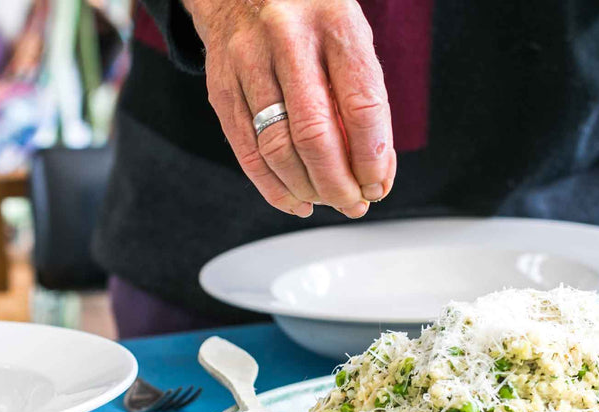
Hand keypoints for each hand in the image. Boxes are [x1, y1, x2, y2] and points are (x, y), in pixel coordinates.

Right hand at [183, 0, 395, 217]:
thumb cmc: (311, 20)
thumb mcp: (350, 40)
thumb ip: (365, 101)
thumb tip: (375, 174)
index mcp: (334, 23)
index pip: (361, 106)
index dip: (372, 158)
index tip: (378, 184)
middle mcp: (287, 38)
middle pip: (314, 133)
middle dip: (338, 183)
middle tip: (353, 203)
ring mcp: (247, 61)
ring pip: (277, 148)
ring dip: (307, 188)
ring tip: (327, 200)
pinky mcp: (221, 85)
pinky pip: (246, 150)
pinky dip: (273, 186)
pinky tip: (295, 200)